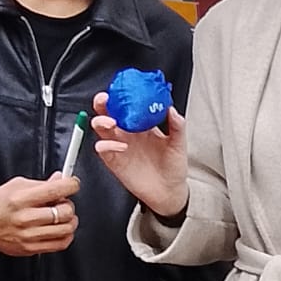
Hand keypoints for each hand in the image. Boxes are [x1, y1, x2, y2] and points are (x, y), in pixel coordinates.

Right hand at [0, 174, 79, 255]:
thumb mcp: (16, 186)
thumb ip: (40, 183)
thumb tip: (61, 179)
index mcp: (21, 199)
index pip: (55, 190)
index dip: (71, 185)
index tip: (73, 184)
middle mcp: (26, 218)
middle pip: (64, 212)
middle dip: (69, 204)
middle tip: (63, 203)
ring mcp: (29, 235)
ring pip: (66, 229)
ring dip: (70, 221)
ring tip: (62, 217)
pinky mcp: (32, 248)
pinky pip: (61, 244)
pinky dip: (66, 235)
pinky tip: (60, 229)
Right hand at [92, 91, 188, 219]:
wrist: (170, 191)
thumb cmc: (173, 166)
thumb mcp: (178, 144)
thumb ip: (177, 126)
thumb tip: (171, 109)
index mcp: (141, 125)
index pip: (126, 105)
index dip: (121, 96)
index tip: (121, 90)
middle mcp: (127, 133)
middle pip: (107, 113)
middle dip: (102, 104)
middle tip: (105, 100)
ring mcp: (119, 146)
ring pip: (101, 128)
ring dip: (101, 122)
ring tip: (112, 123)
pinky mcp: (114, 161)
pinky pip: (103, 149)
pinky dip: (107, 145)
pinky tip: (120, 146)